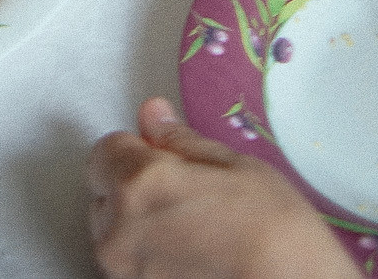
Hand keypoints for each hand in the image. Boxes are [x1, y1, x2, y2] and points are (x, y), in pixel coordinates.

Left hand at [88, 97, 356, 278]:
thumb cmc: (272, 228)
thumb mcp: (233, 166)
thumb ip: (180, 141)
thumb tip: (152, 115)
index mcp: (139, 182)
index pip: (104, 151)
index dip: (136, 150)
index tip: (164, 157)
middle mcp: (119, 229)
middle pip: (104, 194)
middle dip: (134, 188)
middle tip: (184, 195)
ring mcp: (126, 270)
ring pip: (114, 233)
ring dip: (139, 225)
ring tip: (193, 228)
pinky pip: (130, 264)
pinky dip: (150, 256)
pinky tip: (190, 254)